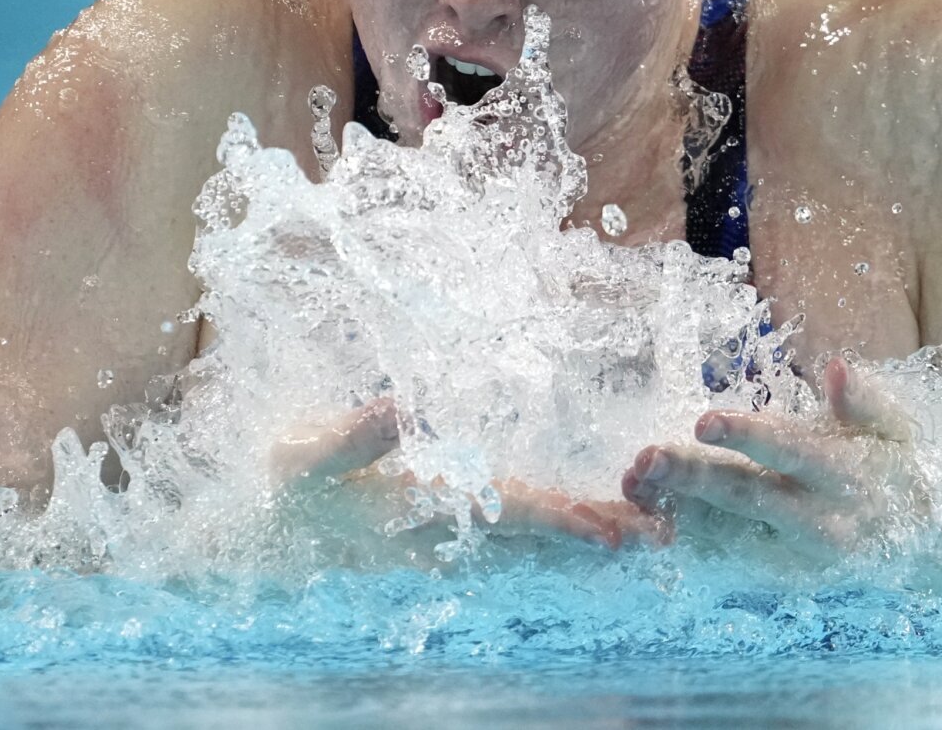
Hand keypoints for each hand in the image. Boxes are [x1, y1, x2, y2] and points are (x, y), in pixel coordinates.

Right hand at [272, 396, 666, 550]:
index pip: (502, 513)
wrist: (276, 505)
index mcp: (422, 506)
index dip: (558, 520)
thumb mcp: (303, 458)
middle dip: (597, 528)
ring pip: (534, 522)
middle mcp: (449, 521)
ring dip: (592, 524)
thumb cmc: (288, 480)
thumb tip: (393, 408)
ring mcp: (454, 519)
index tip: (610, 533)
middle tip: (665, 533)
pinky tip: (600, 517)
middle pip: (536, 524)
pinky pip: (518, 515)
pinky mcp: (454, 507)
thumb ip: (347, 439)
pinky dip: (563, 515)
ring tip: (654, 528)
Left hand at [620, 356, 920, 560]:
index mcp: (845, 475)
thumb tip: (838, 368)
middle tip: (643, 459)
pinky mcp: (778, 571)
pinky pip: (724, 556)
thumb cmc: (898, 466)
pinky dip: (685, 539)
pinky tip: (643, 520)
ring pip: (727, 531)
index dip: (747, 436)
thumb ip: (867, 402)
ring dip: (677, 510)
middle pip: (746, 496)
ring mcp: (795, 552)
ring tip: (630, 485)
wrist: (924, 543)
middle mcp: (817, 519)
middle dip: (693, 478)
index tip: (701, 420)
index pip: (790, 450)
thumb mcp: (898, 429)